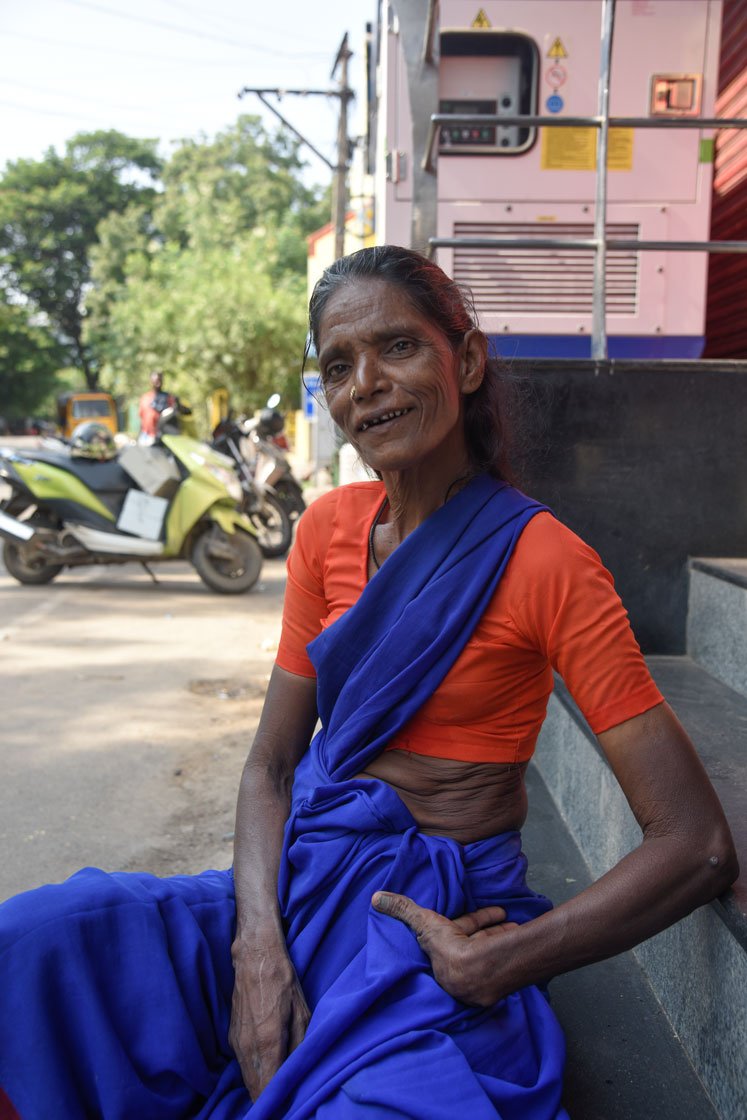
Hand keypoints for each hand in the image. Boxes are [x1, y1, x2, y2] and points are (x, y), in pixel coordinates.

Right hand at [229, 937, 309, 1099]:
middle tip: (284, 1099)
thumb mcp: (302, 1014)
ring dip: (260, 1086)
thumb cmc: (283, 982)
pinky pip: (243, 1064)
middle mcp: (247, 1047)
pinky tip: (267, 1068)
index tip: (288, 1104)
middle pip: (254, 1088)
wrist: (255, 957)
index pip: (266, 1089)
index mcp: (268, 1043)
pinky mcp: (232, 1036)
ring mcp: (236, 1042)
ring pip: (247, 1077)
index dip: (276, 1101)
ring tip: (277, 1087)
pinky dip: (253, 1072)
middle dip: (268, 1097)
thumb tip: (299, 1074)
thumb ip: (300, 1048)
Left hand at [372, 891, 518, 1006]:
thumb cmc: (448, 948)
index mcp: (444, 960)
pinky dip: (508, 942)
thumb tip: (375, 897)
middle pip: (476, 942)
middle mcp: (462, 973)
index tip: (476, 912)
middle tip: (503, 915)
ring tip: (513, 924)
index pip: (455, 935)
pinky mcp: (498, 981)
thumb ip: (402, 910)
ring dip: (500, 934)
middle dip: (488, 928)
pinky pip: (502, 956)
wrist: (479, 971)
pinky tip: (517, 933)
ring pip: (491, 949)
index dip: (468, 922)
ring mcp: (482, 978)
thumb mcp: (423, 923)